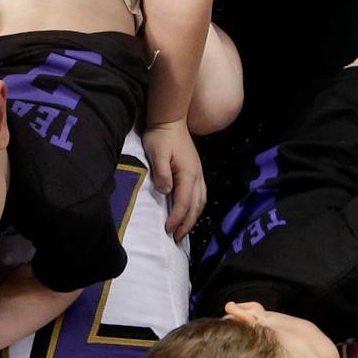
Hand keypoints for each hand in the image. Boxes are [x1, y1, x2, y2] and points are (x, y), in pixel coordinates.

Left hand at [143, 120, 204, 236]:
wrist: (171, 119)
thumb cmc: (161, 136)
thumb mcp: (157, 153)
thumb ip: (162, 173)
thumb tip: (166, 192)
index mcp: (188, 174)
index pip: (184, 203)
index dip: (176, 218)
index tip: (167, 230)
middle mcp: (197, 176)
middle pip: (196, 206)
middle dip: (187, 224)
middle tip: (177, 238)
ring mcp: (199, 173)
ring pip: (201, 201)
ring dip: (193, 217)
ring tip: (184, 230)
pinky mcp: (196, 171)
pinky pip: (201, 194)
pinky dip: (196, 207)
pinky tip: (190, 212)